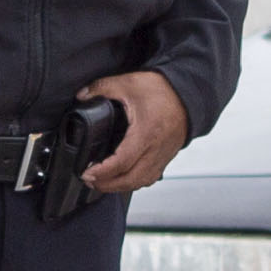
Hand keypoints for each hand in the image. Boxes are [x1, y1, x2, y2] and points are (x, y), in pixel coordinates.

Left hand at [78, 70, 193, 199]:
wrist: (188, 93)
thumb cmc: (162, 90)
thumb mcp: (129, 83)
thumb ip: (102, 88)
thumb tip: (82, 96)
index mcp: (146, 133)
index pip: (122, 162)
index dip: (102, 172)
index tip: (87, 173)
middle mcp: (156, 149)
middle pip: (131, 179)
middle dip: (108, 185)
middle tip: (90, 180)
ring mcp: (163, 155)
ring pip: (142, 182)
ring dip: (121, 187)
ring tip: (103, 182)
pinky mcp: (166, 156)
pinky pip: (151, 177)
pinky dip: (135, 182)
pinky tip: (124, 178)